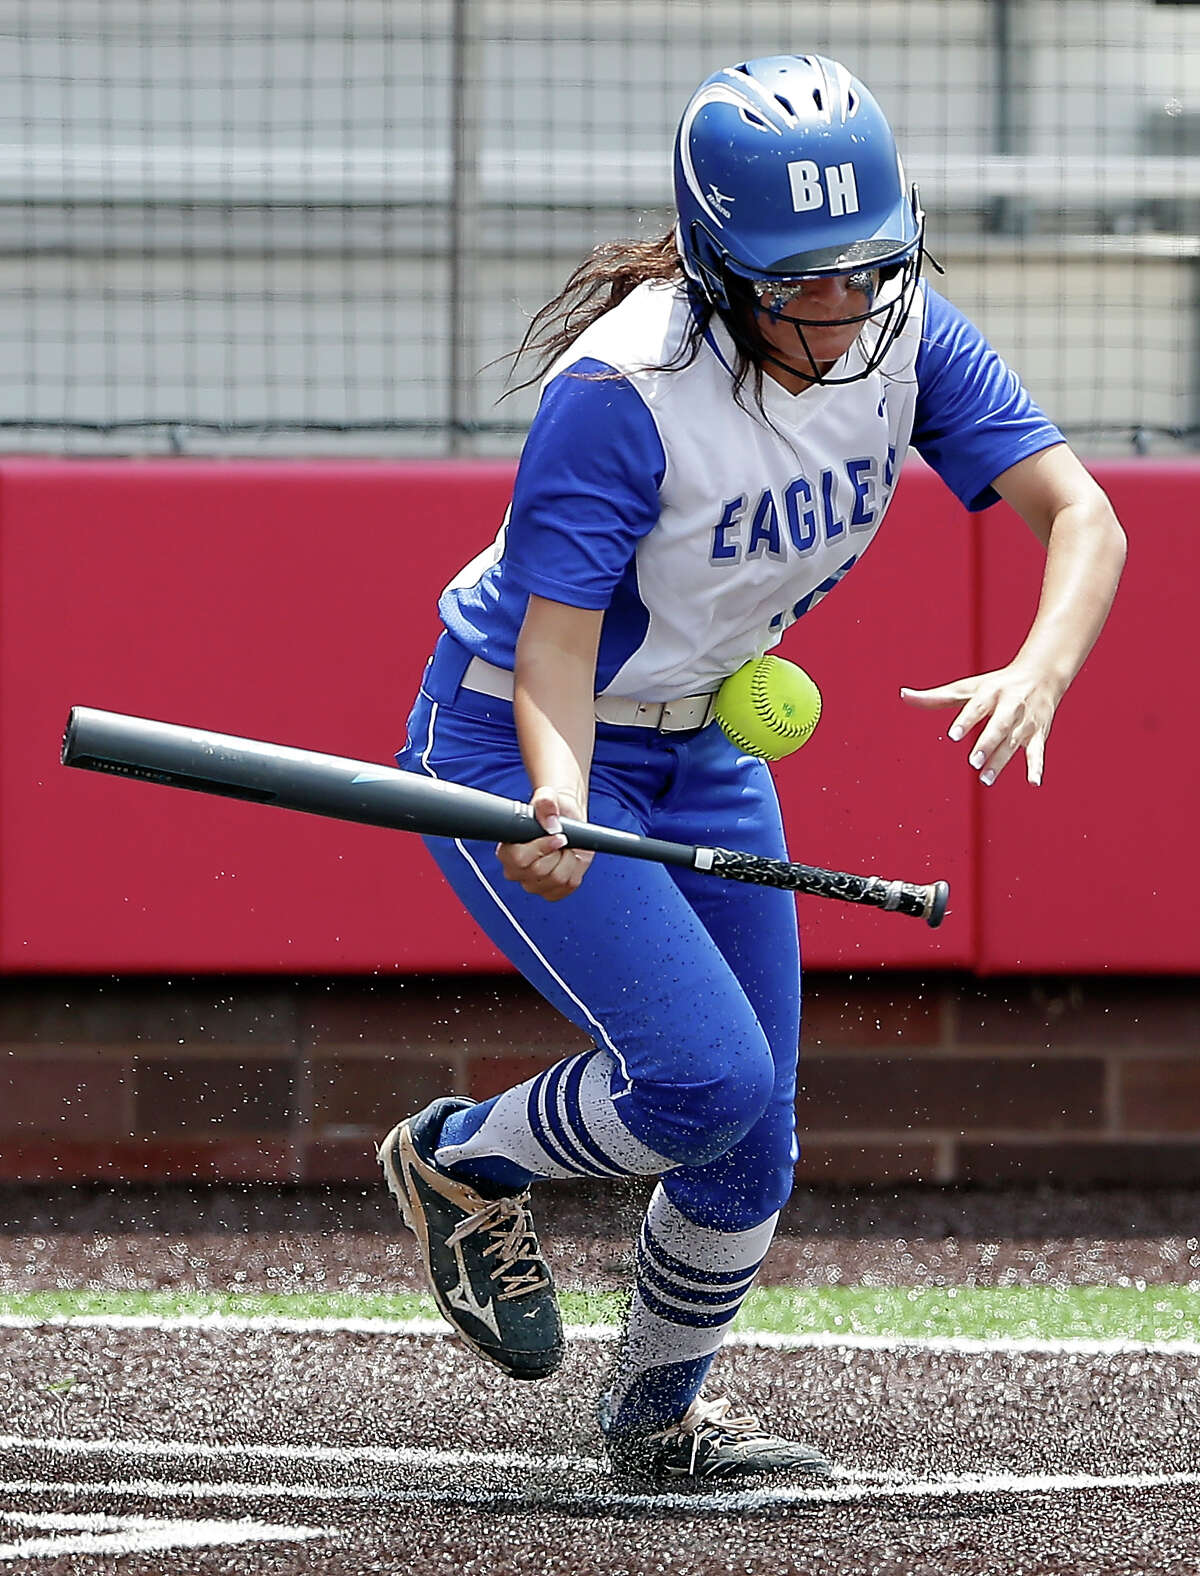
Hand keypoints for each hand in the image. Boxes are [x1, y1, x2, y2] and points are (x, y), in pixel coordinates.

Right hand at [496, 786, 593, 900]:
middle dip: (558, 852)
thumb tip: (551, 822)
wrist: (564, 821)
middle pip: (540, 871)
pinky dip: (575, 870)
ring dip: (568, 860)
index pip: (519, 858)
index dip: (542, 847)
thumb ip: (546, 803)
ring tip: (565, 848)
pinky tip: (568, 859)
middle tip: (562, 839)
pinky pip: (568, 885)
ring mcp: (533, 885)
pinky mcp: (551, 892)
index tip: (557, 835)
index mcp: (506, 851)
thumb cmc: (550, 811)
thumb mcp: (547, 797)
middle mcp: (515, 871)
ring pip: (557, 879)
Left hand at [900, 665, 1063, 786]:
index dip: (966, 720)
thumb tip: (903, 695)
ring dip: (1001, 761)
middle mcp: (1011, 705)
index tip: (953, 735)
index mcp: (991, 692)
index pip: (977, 707)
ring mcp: (1025, 722)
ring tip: (985, 779)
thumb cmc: (996, 685)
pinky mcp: (1038, 734)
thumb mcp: (968, 687)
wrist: (1042, 675)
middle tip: (973, 761)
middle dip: (987, 743)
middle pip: (999, 726)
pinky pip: (1037, 752)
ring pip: (1014, 743)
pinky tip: (1033, 783)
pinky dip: (1036, 767)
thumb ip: (937, 697)